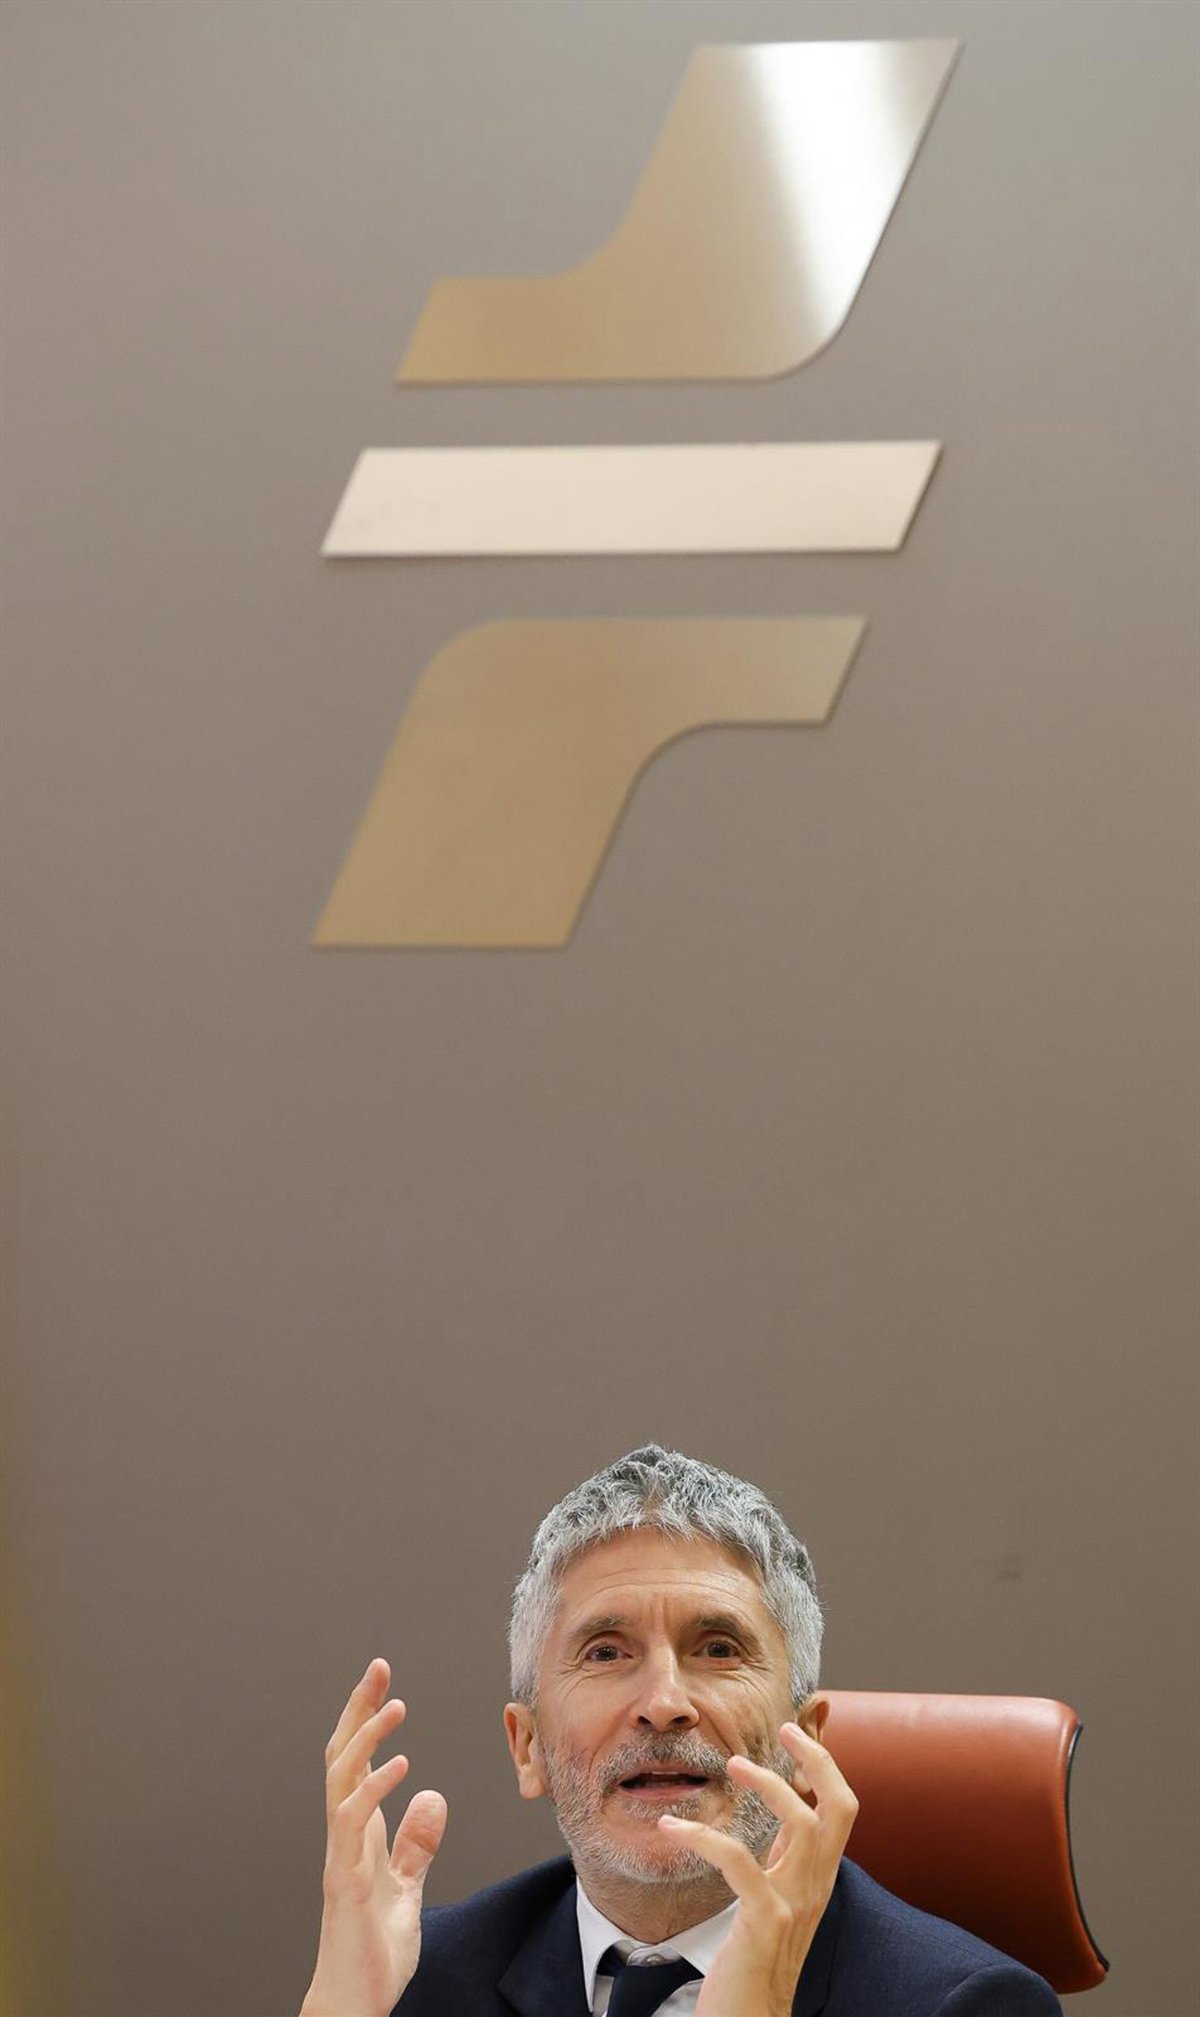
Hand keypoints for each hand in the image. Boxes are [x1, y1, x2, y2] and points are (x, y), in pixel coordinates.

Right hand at [299, 1659, 446, 2016]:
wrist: (353, 2003)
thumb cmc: (373, 1952)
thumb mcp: (405, 1888)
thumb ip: (416, 1845)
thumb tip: (431, 1797)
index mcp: (358, 1834)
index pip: (356, 1762)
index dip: (366, 1720)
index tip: (383, 1682)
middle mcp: (344, 1836)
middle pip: (342, 1757)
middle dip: (358, 1710)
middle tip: (378, 1667)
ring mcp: (341, 1855)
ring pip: (342, 1780)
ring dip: (367, 1738)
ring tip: (395, 1706)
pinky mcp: (345, 1881)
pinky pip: (353, 1824)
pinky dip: (374, 1790)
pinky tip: (400, 1766)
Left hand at [658, 1722, 856, 2016]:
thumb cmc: (757, 1959)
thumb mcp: (779, 1896)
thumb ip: (784, 1857)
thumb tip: (784, 1809)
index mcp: (819, 1878)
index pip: (842, 1809)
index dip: (825, 1763)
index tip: (797, 1730)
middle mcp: (815, 1886)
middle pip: (841, 1807)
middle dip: (817, 1758)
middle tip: (784, 1728)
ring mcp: (794, 1903)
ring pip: (799, 1823)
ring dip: (767, 1785)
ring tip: (731, 1766)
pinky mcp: (764, 1922)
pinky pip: (740, 1861)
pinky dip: (706, 1835)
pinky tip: (673, 1826)